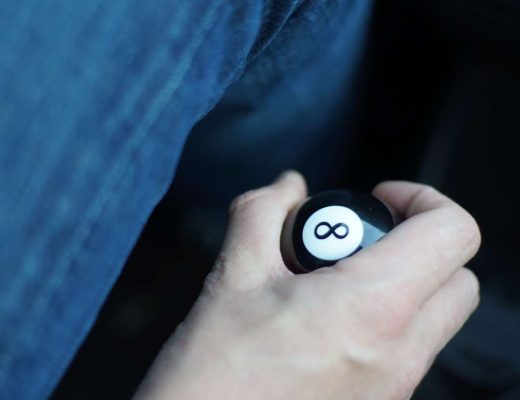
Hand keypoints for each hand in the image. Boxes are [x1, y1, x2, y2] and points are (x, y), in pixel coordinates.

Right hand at [134, 171, 480, 399]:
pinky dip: (385, 319)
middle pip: (458, 279)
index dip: (423, 198)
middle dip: (419, 243)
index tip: (380, 200)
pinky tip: (327, 319)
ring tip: (336, 279)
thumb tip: (287, 187)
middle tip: (360, 239)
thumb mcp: (232, 276)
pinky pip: (409, 349)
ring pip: (437, 317)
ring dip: (403, 282)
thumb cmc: (214, 376)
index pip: (453, 233)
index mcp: (371, 309)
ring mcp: (396, 387)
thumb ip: (263, 212)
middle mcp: (399, 354)